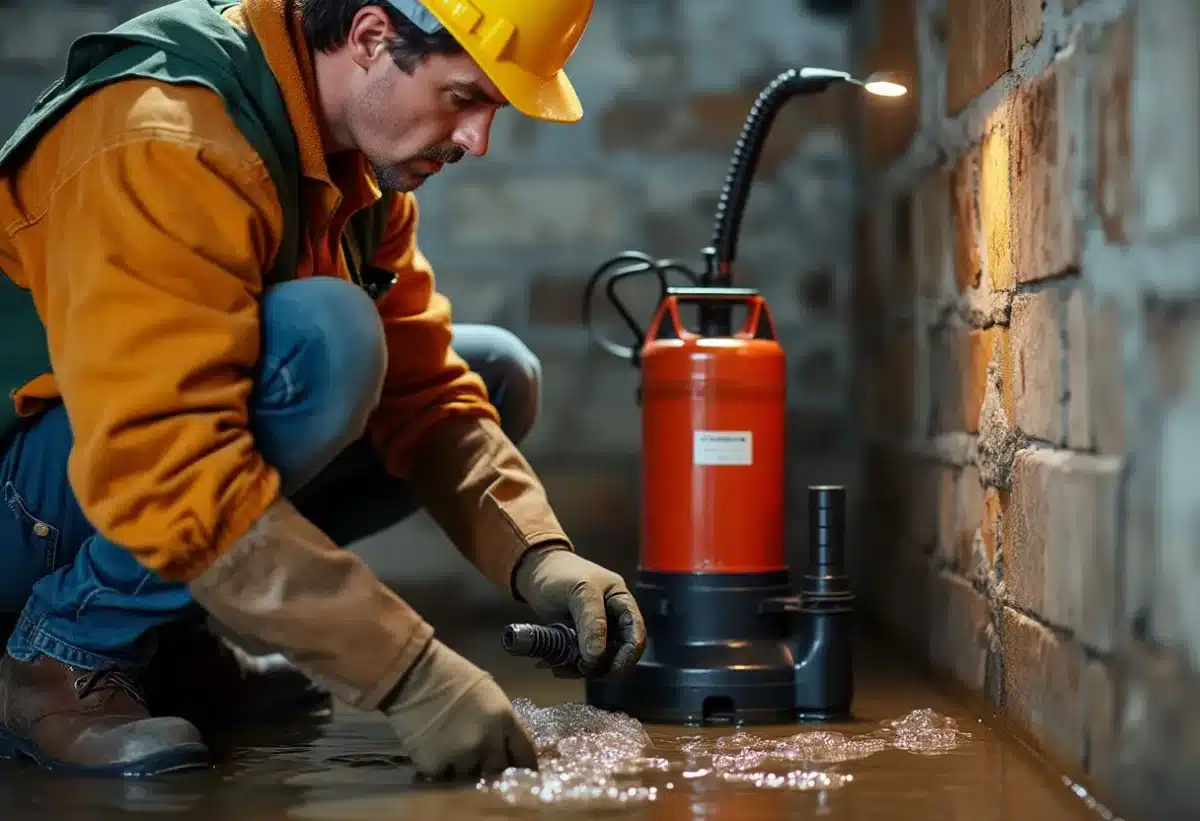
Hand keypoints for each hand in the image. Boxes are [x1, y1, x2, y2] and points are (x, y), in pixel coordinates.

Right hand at [381, 638, 537, 779]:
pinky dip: (442, 774)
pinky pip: (445, 781)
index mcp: (505, 720)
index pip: (526, 756)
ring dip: (466, 774)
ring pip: (471, 781)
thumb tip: (507, 750)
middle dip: (493, 774)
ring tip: (456, 761)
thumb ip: (502, 725)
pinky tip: (438, 760)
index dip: (525, 769)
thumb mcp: (491, 695)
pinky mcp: (435, 766)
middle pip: (500, 774)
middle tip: (485, 771)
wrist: (414, 675)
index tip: (523, 778)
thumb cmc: (453, 677)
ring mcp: (461, 756)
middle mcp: (488, 742)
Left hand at [514, 546, 646, 677]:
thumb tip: (596, 655)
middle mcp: (613, 620)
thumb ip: (591, 621)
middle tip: (583, 669)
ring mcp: (596, 632)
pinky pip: (581, 661)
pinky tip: (556, 665)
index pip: (636, 634)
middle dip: (603, 666)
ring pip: (599, 661)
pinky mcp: (578, 641)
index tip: (613, 670)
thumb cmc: (561, 572)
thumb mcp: (580, 590)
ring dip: (583, 669)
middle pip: (620, 653)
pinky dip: (571, 667)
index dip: (629, 655)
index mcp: (622, 602)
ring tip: (561, 667)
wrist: (535, 572)